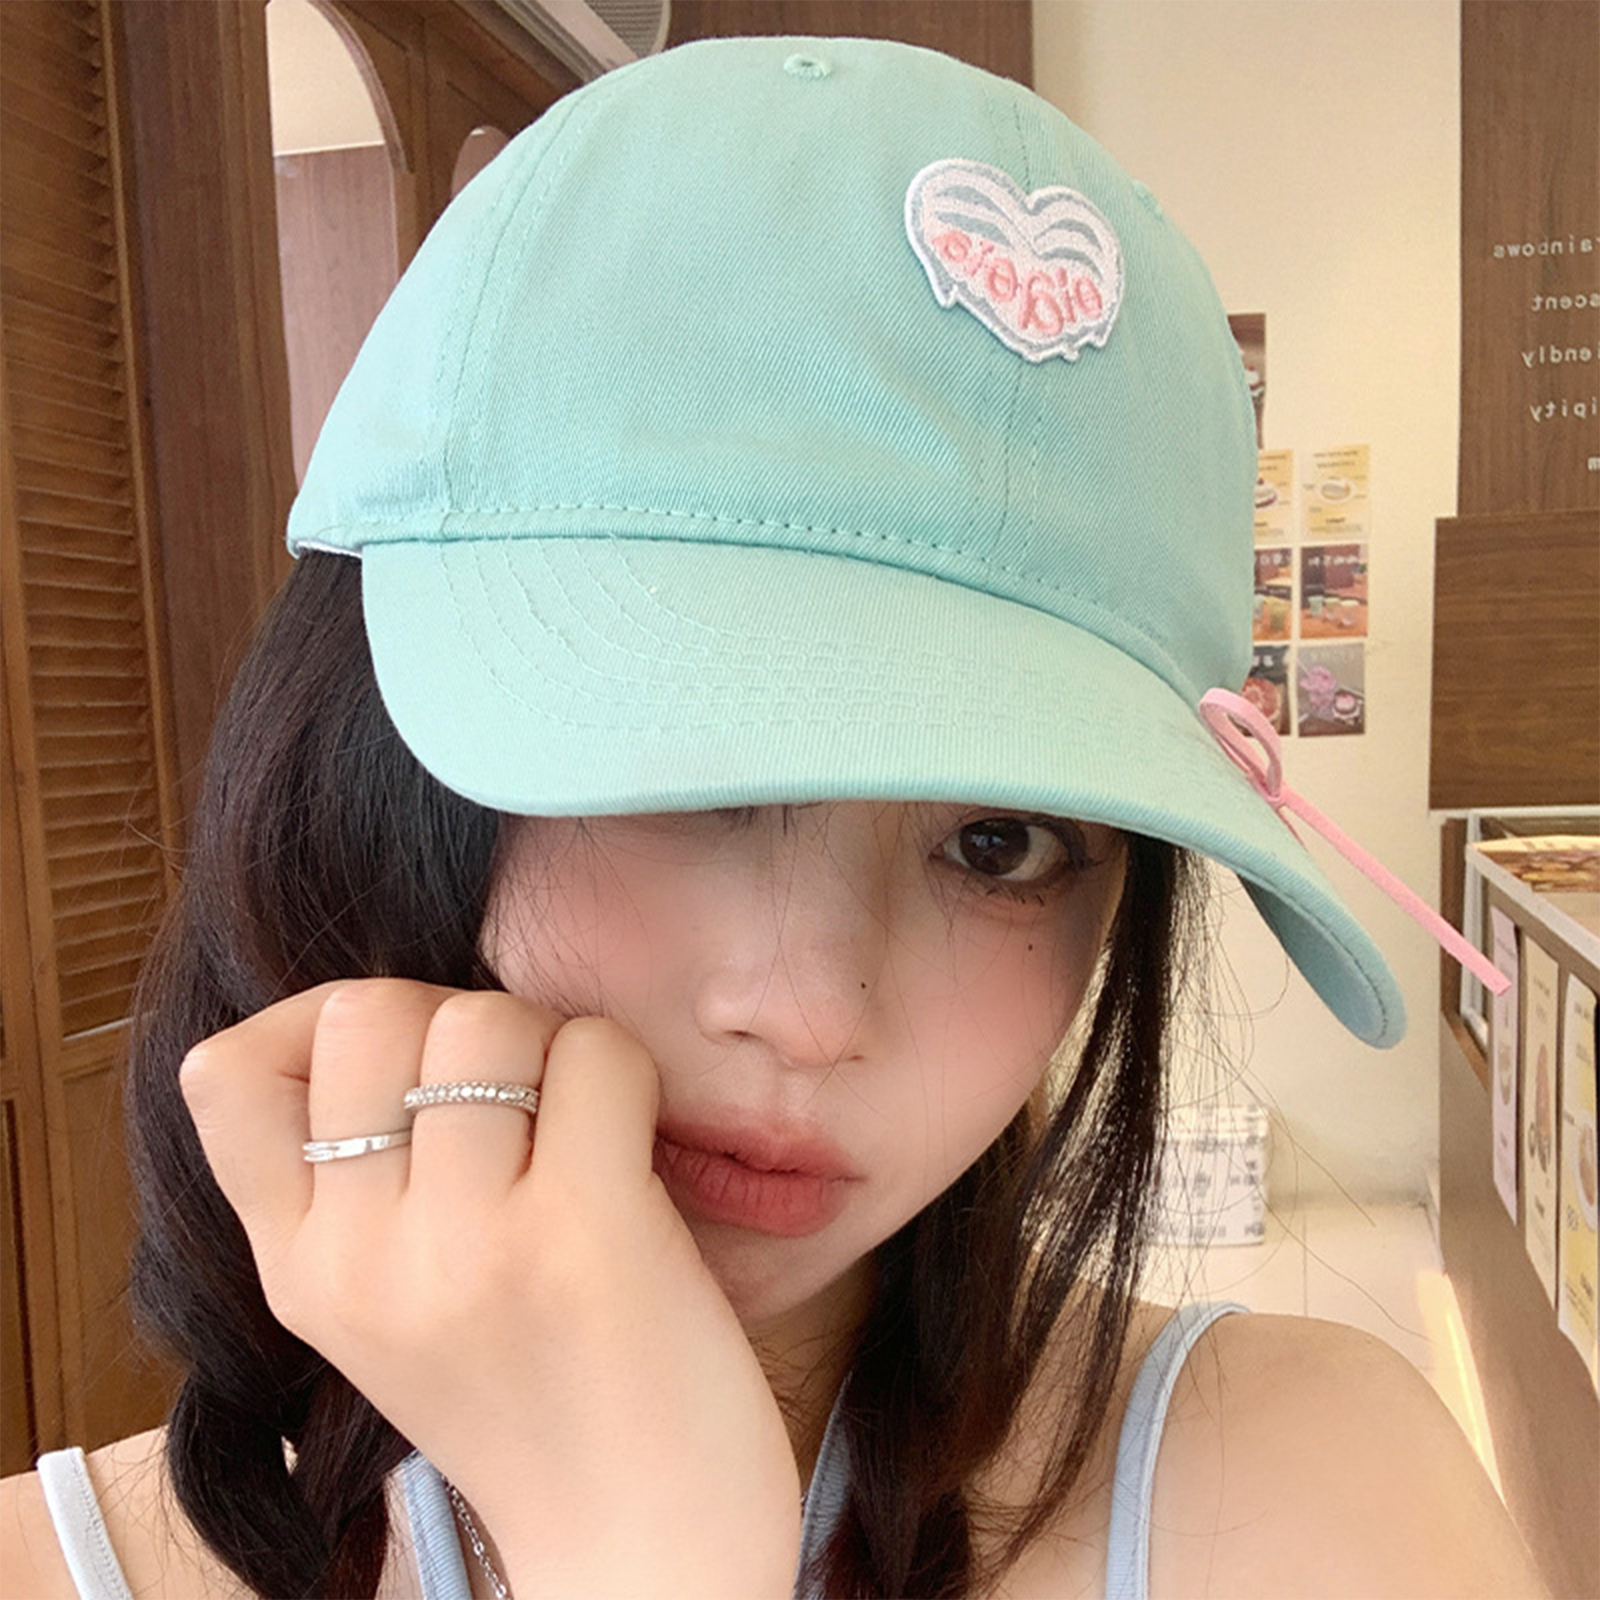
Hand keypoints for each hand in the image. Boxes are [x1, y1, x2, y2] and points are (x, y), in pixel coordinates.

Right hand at [180, 979, 801, 1597]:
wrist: (637, 1548)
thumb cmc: (532, 1405)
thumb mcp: (381, 1313)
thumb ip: (350, 1189)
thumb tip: (372, 1017)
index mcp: (298, 1275)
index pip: (227, 1072)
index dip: (318, 1022)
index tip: (399, 1064)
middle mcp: (362, 1258)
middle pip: (369, 1010)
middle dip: (453, 1019)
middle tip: (510, 1095)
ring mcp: (470, 1244)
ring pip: (485, 1020)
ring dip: (546, 1043)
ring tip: (574, 1125)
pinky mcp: (585, 1230)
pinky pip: (592, 1052)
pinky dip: (619, 1071)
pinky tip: (631, 1146)